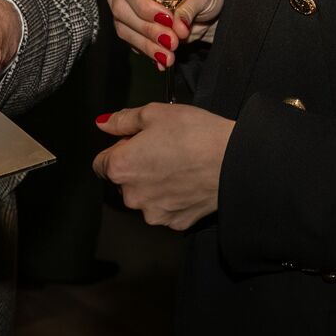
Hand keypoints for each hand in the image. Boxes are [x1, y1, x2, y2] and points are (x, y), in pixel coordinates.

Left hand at [91, 103, 233, 230]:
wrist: (234, 161)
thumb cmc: (195, 134)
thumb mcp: (154, 113)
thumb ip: (123, 120)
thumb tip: (104, 123)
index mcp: (120, 167)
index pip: (101, 162)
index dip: (120, 148)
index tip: (138, 141)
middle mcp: (132, 196)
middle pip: (124, 180)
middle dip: (137, 166)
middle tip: (163, 148)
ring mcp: (154, 212)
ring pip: (145, 196)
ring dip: (154, 183)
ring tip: (179, 164)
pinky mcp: (175, 223)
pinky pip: (166, 208)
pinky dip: (173, 197)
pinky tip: (188, 181)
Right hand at [108, 0, 222, 71]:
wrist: (207, 11)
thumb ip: (189, 6)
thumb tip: (179, 26)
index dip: (145, 5)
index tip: (167, 20)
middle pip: (122, 9)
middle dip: (148, 29)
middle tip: (173, 42)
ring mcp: (125, 9)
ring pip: (124, 29)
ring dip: (148, 45)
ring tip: (170, 56)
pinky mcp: (130, 28)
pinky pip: (132, 43)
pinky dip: (148, 52)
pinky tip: (163, 60)